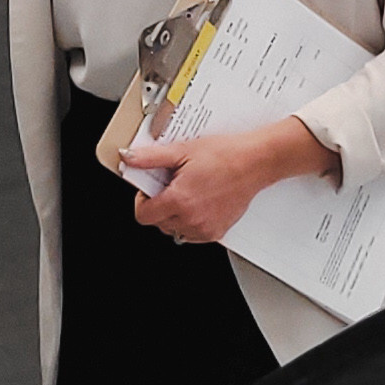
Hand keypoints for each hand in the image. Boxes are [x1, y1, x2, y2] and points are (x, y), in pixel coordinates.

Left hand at [123, 118, 337, 246]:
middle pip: (158, 223)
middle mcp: (191, 219)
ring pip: (175, 231)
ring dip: (175, 216)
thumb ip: (150, 158)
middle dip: (160, 206)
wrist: (256, 161)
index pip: (142, 215)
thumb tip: (127, 158)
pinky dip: (192, 222)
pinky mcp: (217, 232)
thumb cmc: (225, 154)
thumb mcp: (182, 150)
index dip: (143, 200)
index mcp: (178, 200)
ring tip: (189, 193)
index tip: (151, 189)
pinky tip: (202, 202)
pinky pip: (193, 234)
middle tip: (174, 185)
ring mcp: (205, 228)